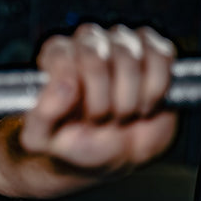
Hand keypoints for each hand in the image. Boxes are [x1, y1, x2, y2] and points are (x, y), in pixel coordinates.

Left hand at [20, 23, 177, 172]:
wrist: (108, 157)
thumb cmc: (69, 141)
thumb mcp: (40, 137)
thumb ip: (42, 113)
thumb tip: (66, 86)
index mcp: (56, 56)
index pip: (62, 56)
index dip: (72, 88)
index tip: (76, 113)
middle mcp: (88, 44)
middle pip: (95, 57)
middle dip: (99, 100)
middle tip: (98, 119)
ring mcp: (122, 45)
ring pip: (129, 57)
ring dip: (127, 99)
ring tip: (118, 116)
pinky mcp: (155, 53)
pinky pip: (161, 56)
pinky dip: (155, 88)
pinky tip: (144, 105)